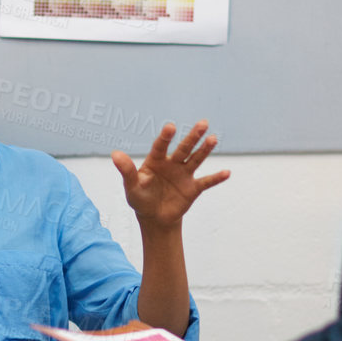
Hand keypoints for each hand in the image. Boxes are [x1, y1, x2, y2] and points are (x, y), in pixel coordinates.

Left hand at [112, 121, 229, 229]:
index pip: (161, 146)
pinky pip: (206, 182)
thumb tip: (114, 154)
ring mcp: (184, 174)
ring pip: (196, 159)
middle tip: (203, 123)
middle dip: (193, 136)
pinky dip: (216, 178)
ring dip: (205, 150)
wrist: (154, 217)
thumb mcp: (131, 186)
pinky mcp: (193, 188)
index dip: (166, 137)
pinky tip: (227, 173)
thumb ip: (126, 171)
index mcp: (156, 161)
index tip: (170, 127)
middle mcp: (172, 164)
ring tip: (213, 139)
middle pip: (184, 148)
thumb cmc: (140, 199)